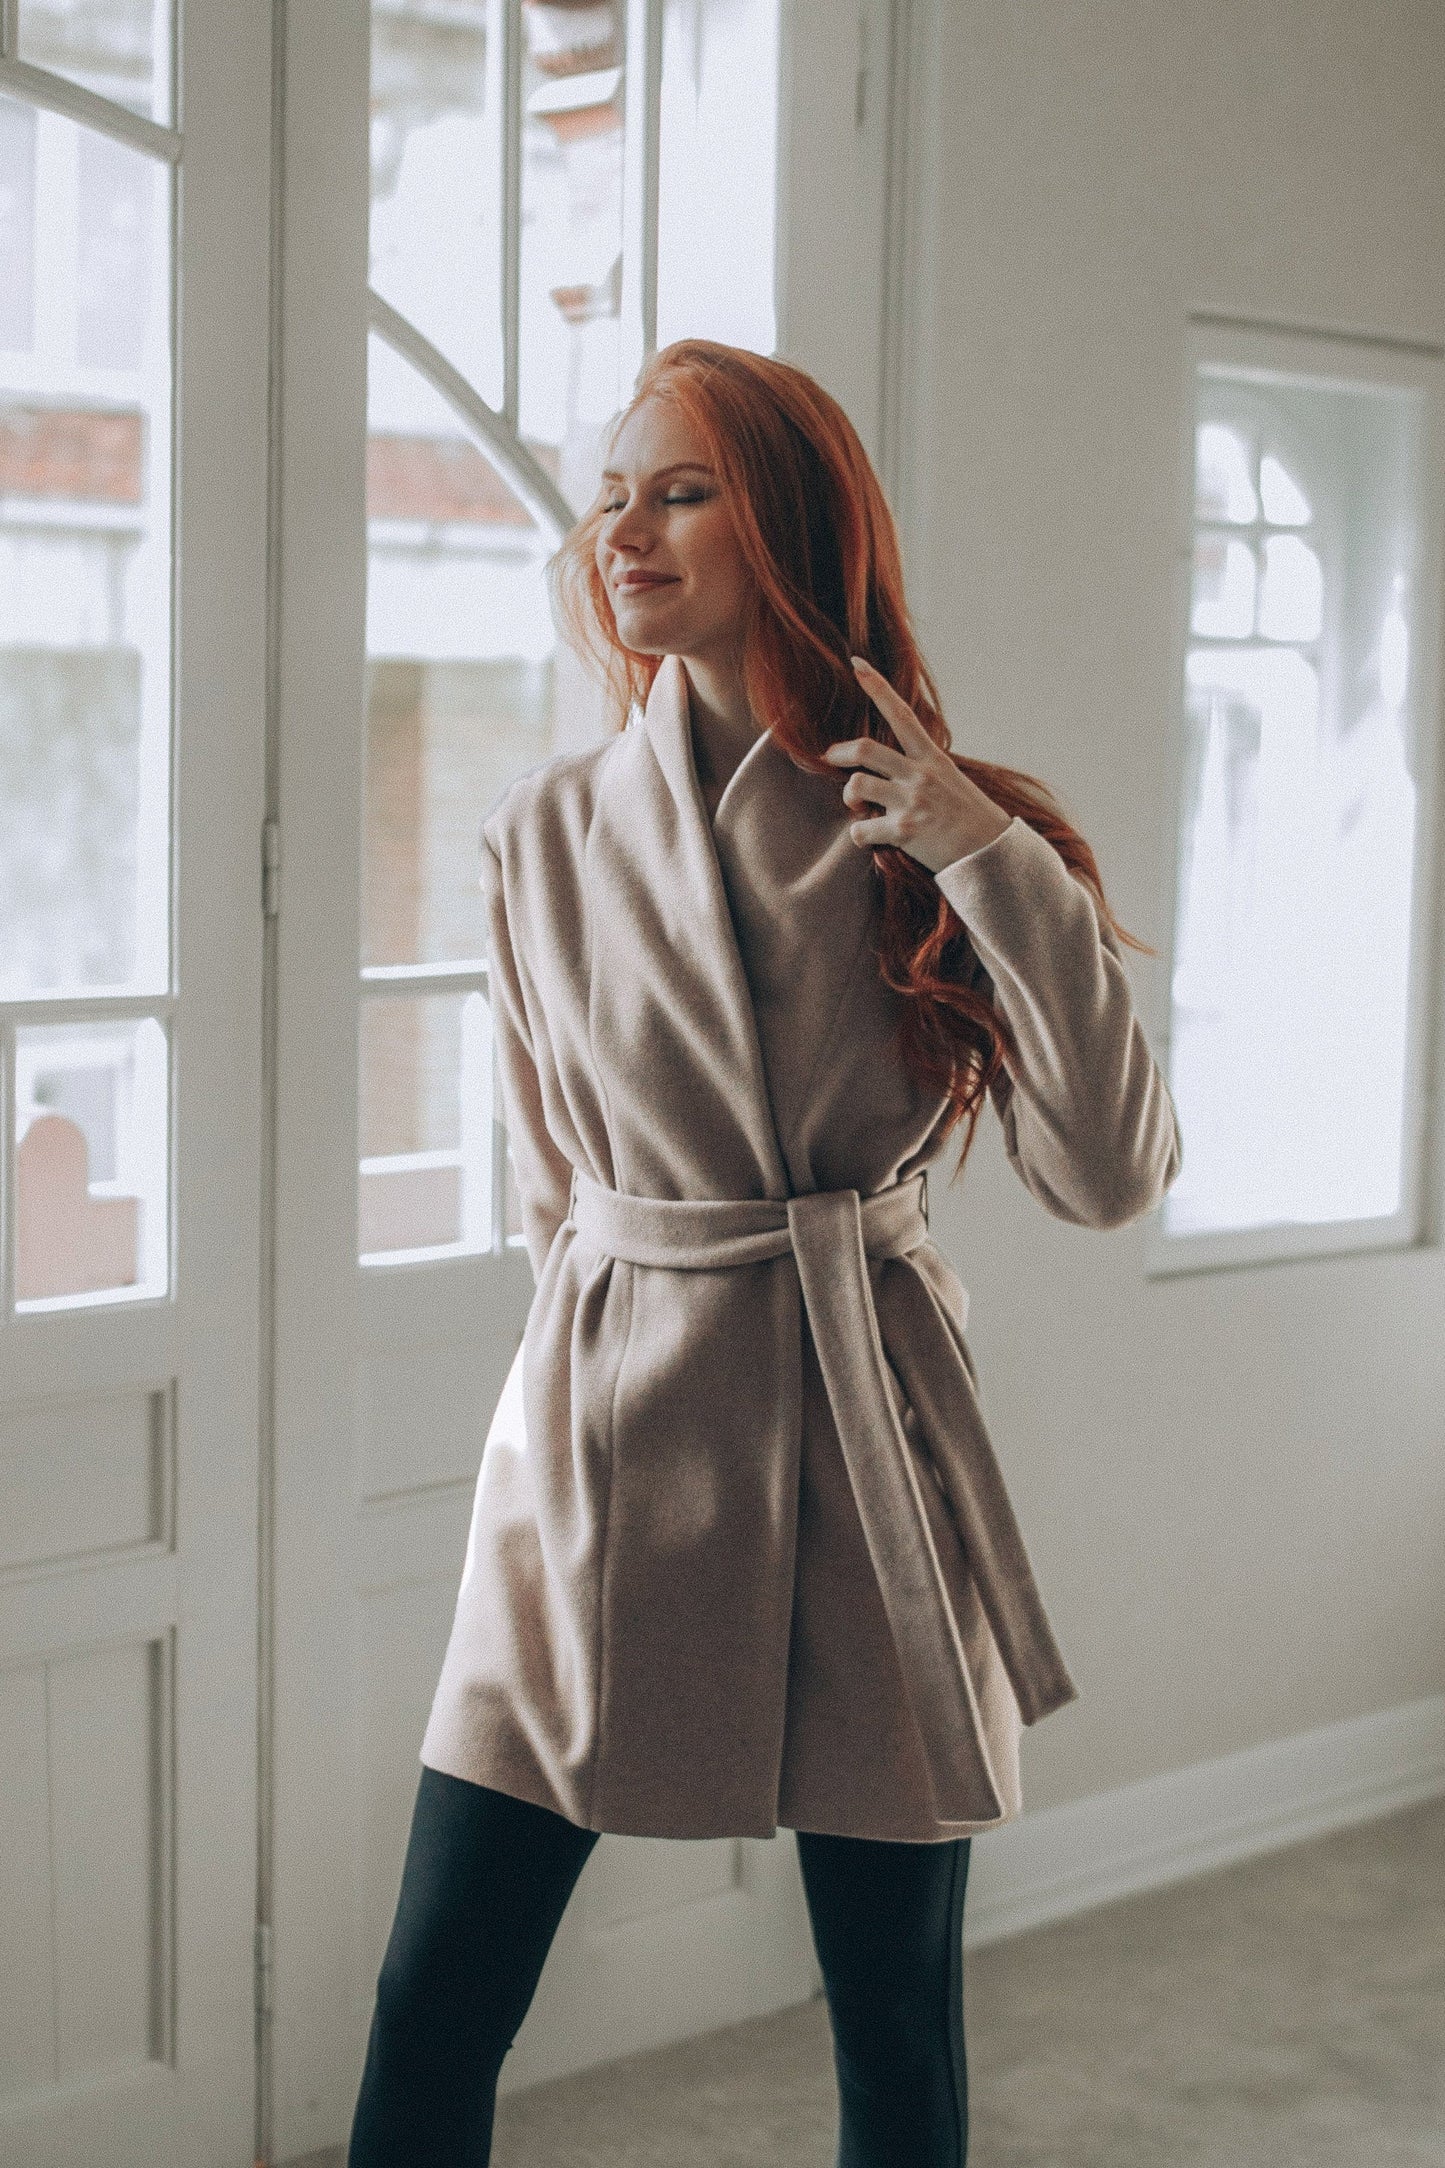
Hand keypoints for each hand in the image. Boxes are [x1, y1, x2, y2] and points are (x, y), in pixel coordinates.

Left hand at [821, 657, 1012, 872]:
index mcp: (932, 758)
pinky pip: (861, 829)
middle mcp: (920, 775)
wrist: (990, 852)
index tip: (857, 664)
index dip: (877, 687)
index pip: (901, 715)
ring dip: (849, 796)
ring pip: (857, 786)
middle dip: (840, 752)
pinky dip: (859, 835)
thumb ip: (921, 767)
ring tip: (857, 806)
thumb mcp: (950, 779)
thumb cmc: (968, 816)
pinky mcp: (904, 831)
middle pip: (865, 750)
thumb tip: (890, 765)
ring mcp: (911, 802)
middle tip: (830, 757)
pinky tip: (870, 837)